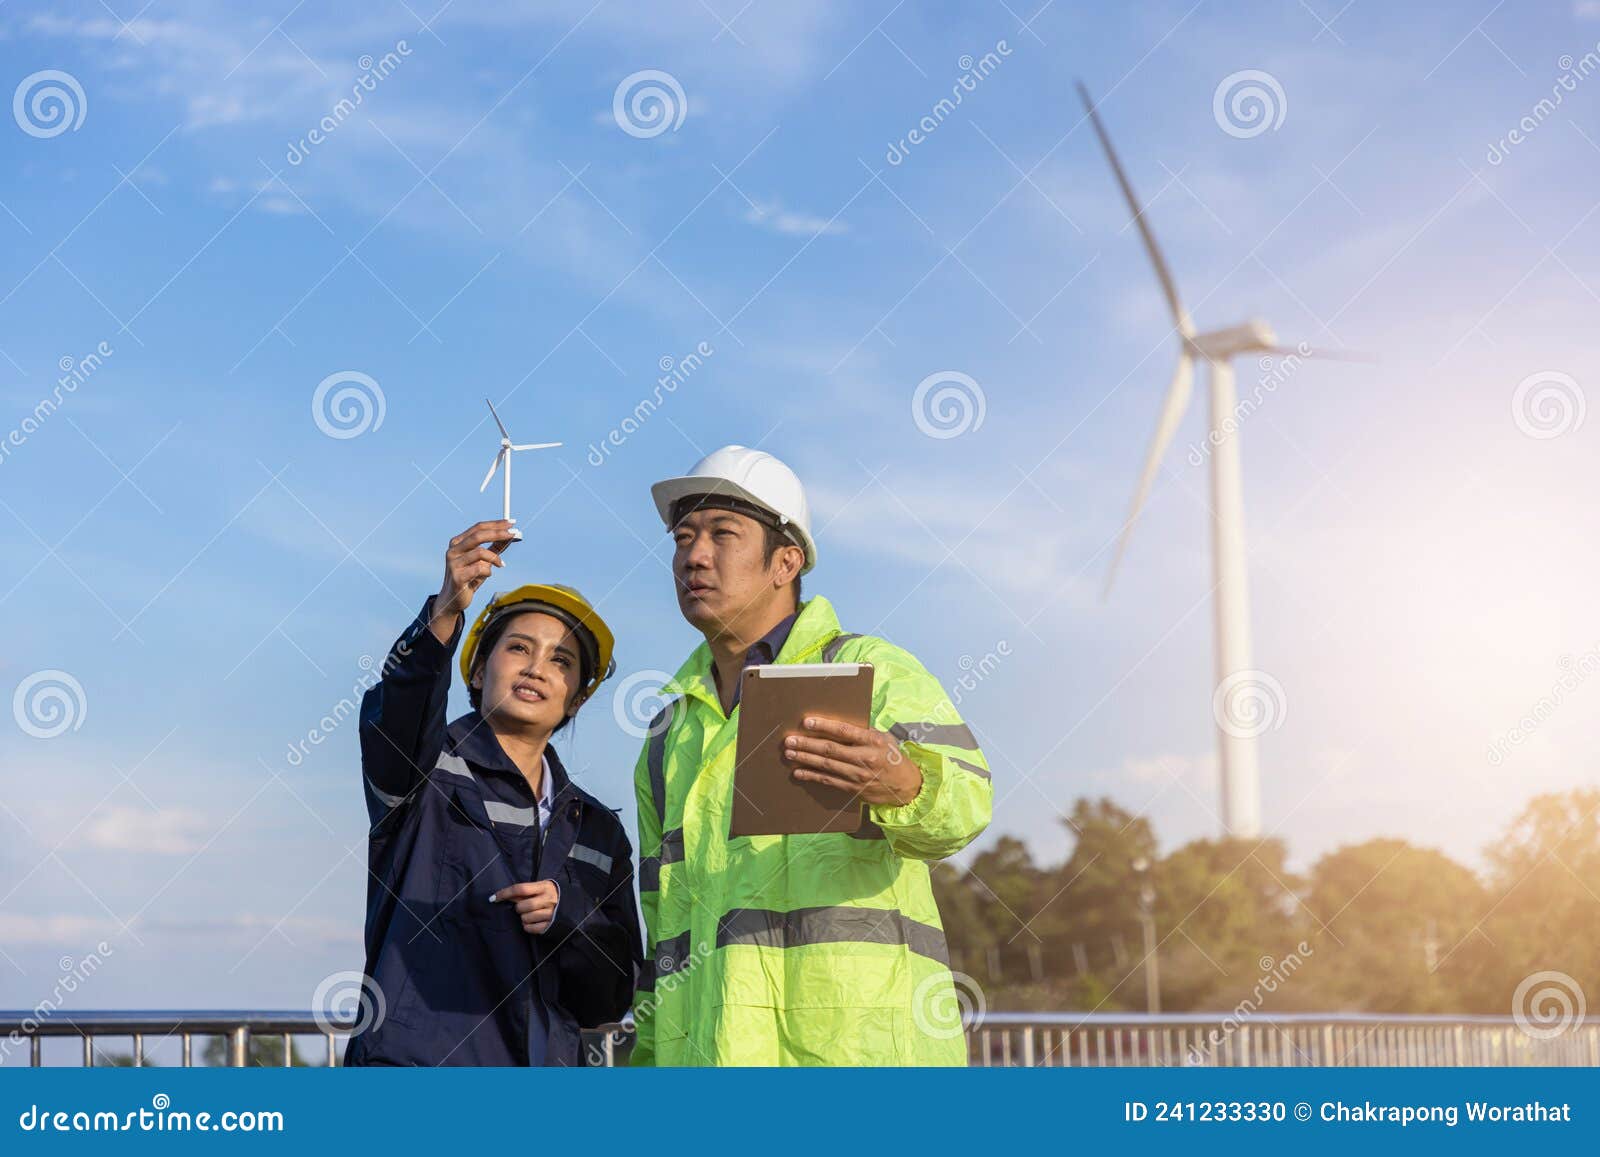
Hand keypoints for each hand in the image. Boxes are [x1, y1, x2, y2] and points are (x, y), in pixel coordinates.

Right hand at [429, 519, 514, 641]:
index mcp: (458, 543)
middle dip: (498, 533)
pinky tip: (488, 575)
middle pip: (478, 536)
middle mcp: (453, 550)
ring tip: (501, 564)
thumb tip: (510, 536)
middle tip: (513, 535)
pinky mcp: (457, 577)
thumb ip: (495, 548)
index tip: (512, 523)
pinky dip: (488, 571)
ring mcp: (453, 563)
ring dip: (495, 558)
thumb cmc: (470, 578)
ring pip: (480, 552)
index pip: (478, 528)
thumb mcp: (484, 561)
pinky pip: (479, 569)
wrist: (454, 599)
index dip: (496, 524)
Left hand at [490, 879, 559, 933]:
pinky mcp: (550, 926)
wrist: (572, 906)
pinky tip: (534, 922)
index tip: (493, 898)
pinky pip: (530, 928)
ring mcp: (550, 913)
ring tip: (531, 915)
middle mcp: (549, 899)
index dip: (504, 893)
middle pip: (521, 906)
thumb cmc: (550, 896)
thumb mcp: (541, 888)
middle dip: (518, 908)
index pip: (520, 889)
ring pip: (525, 918)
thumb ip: (526, 891)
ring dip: (523, 918)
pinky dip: (528, 926)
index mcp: (544, 887)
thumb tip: (502, 896)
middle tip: (524, 908)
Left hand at [783, 715, 922, 806]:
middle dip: (807, 744)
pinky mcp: (853, 788)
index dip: (824, 726)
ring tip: (789, 753)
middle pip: (830, 749)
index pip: (844, 731)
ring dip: (805, 759)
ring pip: (826, 765)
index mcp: (872, 741)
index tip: (807, 722)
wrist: (906, 787)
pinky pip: (828, 781)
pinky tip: (798, 772)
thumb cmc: (893, 758)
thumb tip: (839, 725)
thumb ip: (864, 732)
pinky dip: (812, 776)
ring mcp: (858, 775)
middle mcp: (864, 758)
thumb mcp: (884, 738)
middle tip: (789, 740)